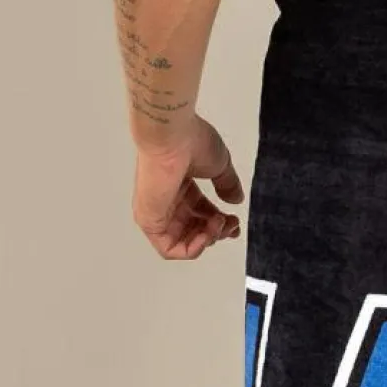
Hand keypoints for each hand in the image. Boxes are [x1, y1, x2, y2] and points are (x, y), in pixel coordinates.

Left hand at [133, 115, 244, 260]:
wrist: (172, 136)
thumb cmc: (192, 143)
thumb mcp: (218, 165)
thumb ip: (227, 184)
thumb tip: (236, 200)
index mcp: (181, 187)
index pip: (201, 214)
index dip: (220, 223)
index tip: (236, 221)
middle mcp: (167, 201)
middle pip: (194, 231)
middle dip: (217, 233)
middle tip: (231, 224)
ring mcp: (156, 212)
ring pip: (183, 242)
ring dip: (207, 240)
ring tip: (220, 225)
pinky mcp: (149, 221)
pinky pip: (168, 249)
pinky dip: (191, 250)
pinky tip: (206, 237)